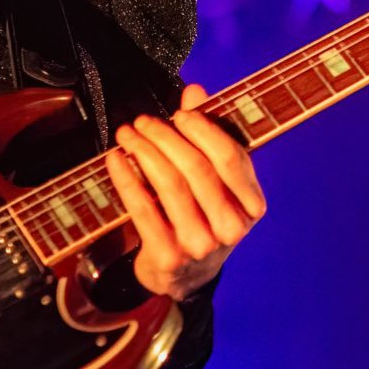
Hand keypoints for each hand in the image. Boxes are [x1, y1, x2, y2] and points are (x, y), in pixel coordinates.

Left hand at [104, 83, 265, 298]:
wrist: (187, 276)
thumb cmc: (204, 217)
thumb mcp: (216, 180)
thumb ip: (209, 135)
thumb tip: (195, 92)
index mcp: (252, 206)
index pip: (231, 158)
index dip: (203, 130)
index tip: (180, 114)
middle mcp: (231, 228)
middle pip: (198, 168)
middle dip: (166, 137)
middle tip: (144, 121)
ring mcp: (201, 245)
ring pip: (170, 185)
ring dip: (144, 152)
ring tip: (128, 134)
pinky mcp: (169, 255)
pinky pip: (143, 208)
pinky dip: (126, 178)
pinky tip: (116, 159)